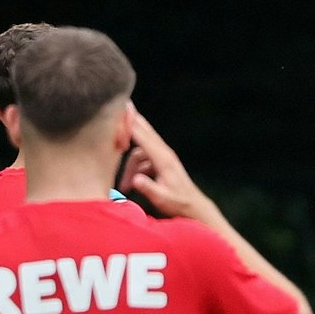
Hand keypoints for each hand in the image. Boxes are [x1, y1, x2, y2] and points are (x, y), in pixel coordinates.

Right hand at [123, 108, 218, 224]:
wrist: (194, 208)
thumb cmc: (179, 203)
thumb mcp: (163, 199)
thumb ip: (149, 188)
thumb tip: (136, 180)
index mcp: (164, 159)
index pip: (144, 136)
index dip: (132, 123)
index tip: (122, 108)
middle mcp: (164, 154)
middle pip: (144, 132)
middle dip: (131, 122)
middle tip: (120, 105)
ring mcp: (163, 158)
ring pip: (139, 152)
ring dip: (129, 166)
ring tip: (124, 187)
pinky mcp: (161, 163)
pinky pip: (143, 160)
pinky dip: (135, 170)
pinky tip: (131, 186)